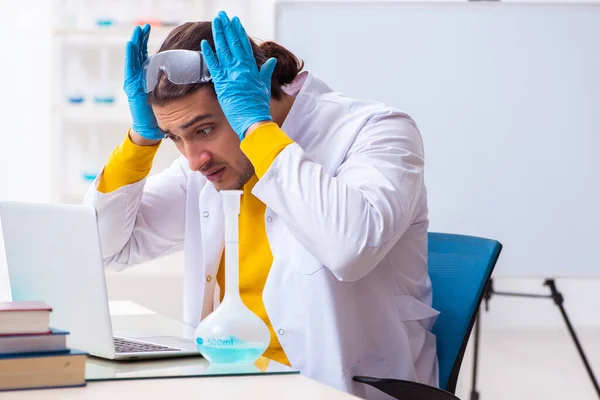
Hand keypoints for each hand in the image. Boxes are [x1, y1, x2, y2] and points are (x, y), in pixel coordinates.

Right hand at [124, 24, 163, 140]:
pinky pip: (130, 68)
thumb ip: (173, 83)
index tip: (150, 30)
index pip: (146, 56)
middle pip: (138, 54)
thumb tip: (189, 73)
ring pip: (133, 58)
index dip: (147, 43)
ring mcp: (134, 81)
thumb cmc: (162, 112)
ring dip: (135, 44)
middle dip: (140, 39)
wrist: (151, 127)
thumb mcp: (169, 93)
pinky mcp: (132, 86)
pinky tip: (131, 45)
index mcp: (147, 77)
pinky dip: (130, 56)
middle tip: (143, 26)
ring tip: (137, 31)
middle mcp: (139, 77)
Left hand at [201, 11, 276, 140]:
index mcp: (252, 68)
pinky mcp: (222, 83)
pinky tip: (204, 42)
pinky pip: (213, 65)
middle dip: (227, 28)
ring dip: (219, 34)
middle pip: (233, 44)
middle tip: (223, 16)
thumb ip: (266, 71)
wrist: (254, 121)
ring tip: (216, 22)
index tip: (235, 22)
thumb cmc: (259, 106)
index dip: (239, 32)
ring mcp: (231, 75)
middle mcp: (242, 68)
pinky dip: (209, 54)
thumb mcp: (265, 86)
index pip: (244, 45)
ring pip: (223, 50)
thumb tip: (271, 60)